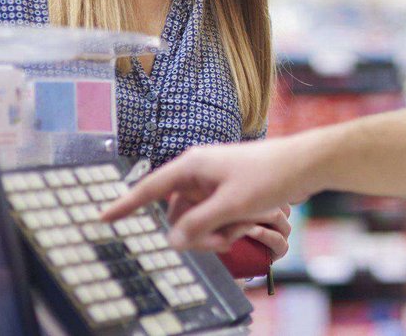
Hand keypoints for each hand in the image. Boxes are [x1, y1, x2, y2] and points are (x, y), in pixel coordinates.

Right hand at [101, 136, 314, 250]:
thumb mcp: (231, 206)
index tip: (101, 217)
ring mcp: (212, 181)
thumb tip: (172, 239)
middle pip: (175, 213)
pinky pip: (211, 216)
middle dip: (194, 233)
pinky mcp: (225, 190)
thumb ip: (198, 224)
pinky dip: (222, 227)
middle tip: (221, 241)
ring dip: (211, 233)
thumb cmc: (269, 176)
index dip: (125, 205)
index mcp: (193, 166)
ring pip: (194, 218)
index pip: (150, 188)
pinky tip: (241, 227)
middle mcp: (198, 171)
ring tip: (237, 231)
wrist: (304, 164)